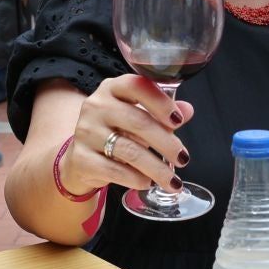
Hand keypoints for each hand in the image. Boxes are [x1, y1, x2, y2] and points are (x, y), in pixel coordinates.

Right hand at [56, 75, 191, 196]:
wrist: (81, 157)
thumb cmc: (116, 132)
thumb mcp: (139, 117)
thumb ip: (163, 112)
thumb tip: (187, 110)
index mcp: (112, 88)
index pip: (136, 85)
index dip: (160, 102)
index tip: (178, 121)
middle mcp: (96, 106)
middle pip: (138, 122)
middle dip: (166, 143)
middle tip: (183, 159)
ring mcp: (86, 132)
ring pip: (129, 151)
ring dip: (157, 168)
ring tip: (172, 180)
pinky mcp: (81, 158)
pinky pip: (115, 171)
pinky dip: (136, 179)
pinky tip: (147, 183)